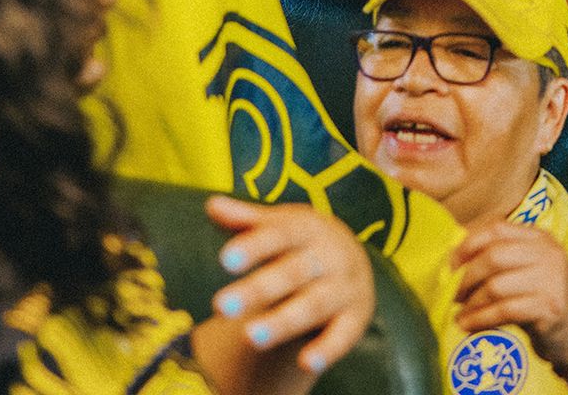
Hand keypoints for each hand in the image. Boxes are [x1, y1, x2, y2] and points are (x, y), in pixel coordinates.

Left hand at [203, 195, 374, 376]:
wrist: (352, 258)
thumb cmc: (301, 241)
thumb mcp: (280, 224)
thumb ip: (246, 219)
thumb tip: (212, 205)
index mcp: (307, 229)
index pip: (279, 235)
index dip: (253, 247)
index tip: (225, 260)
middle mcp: (329, 256)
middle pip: (291, 273)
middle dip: (257, 289)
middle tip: (221, 306)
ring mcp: (345, 287)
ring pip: (313, 305)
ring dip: (283, 322)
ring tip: (250, 337)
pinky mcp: (356, 317)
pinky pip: (343, 335)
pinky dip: (327, 349)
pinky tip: (305, 363)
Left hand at [452, 222, 567, 368]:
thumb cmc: (541, 297)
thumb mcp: (526, 269)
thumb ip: (499, 257)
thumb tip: (453, 257)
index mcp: (540, 237)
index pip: (497, 229)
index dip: (468, 244)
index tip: (451, 264)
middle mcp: (548, 253)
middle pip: (494, 256)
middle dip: (466, 276)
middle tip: (453, 293)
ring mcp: (551, 280)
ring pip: (496, 286)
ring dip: (471, 302)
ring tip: (460, 313)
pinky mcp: (550, 307)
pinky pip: (504, 311)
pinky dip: (481, 319)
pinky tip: (468, 325)